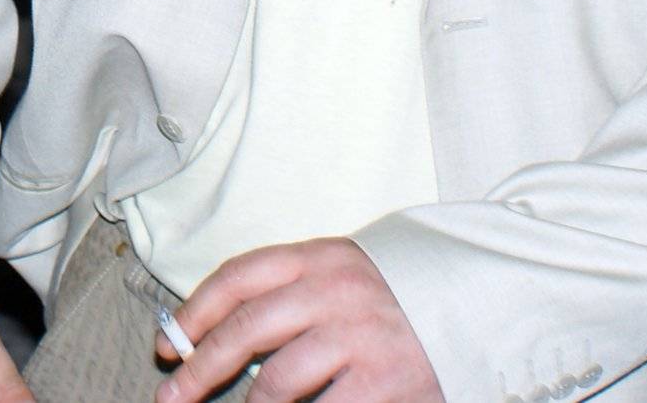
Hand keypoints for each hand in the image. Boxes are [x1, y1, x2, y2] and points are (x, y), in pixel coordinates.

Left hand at [158, 238, 438, 402]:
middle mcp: (335, 291)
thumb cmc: (394, 298)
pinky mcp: (384, 382)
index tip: (168, 344)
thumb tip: (208, 333)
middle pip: (246, 330)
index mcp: (318, 257)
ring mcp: (360, 337)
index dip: (194, 312)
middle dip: (200, 367)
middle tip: (172, 396)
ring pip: (276, 381)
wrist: (478, 306)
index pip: (237, 277)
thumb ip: (286, 293)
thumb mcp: (340, 275)